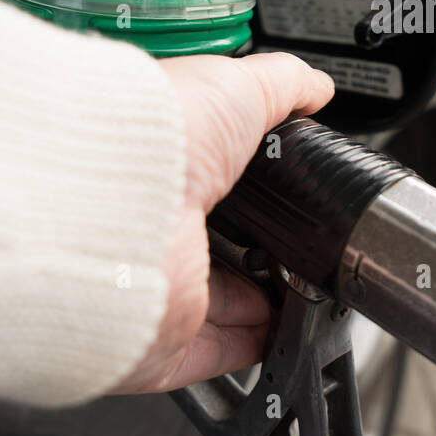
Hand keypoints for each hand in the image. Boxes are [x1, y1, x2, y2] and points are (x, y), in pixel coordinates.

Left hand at [110, 52, 333, 393]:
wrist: (121, 201)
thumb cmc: (159, 134)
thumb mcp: (235, 84)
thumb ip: (281, 86)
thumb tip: (314, 87)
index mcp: (160, 162)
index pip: (205, 175)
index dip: (247, 180)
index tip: (283, 183)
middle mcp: (151, 223)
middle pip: (211, 240)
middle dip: (258, 242)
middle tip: (301, 236)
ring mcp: (156, 283)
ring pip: (213, 301)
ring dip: (261, 298)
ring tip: (304, 283)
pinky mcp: (160, 336)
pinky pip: (209, 350)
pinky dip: (249, 342)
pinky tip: (281, 326)